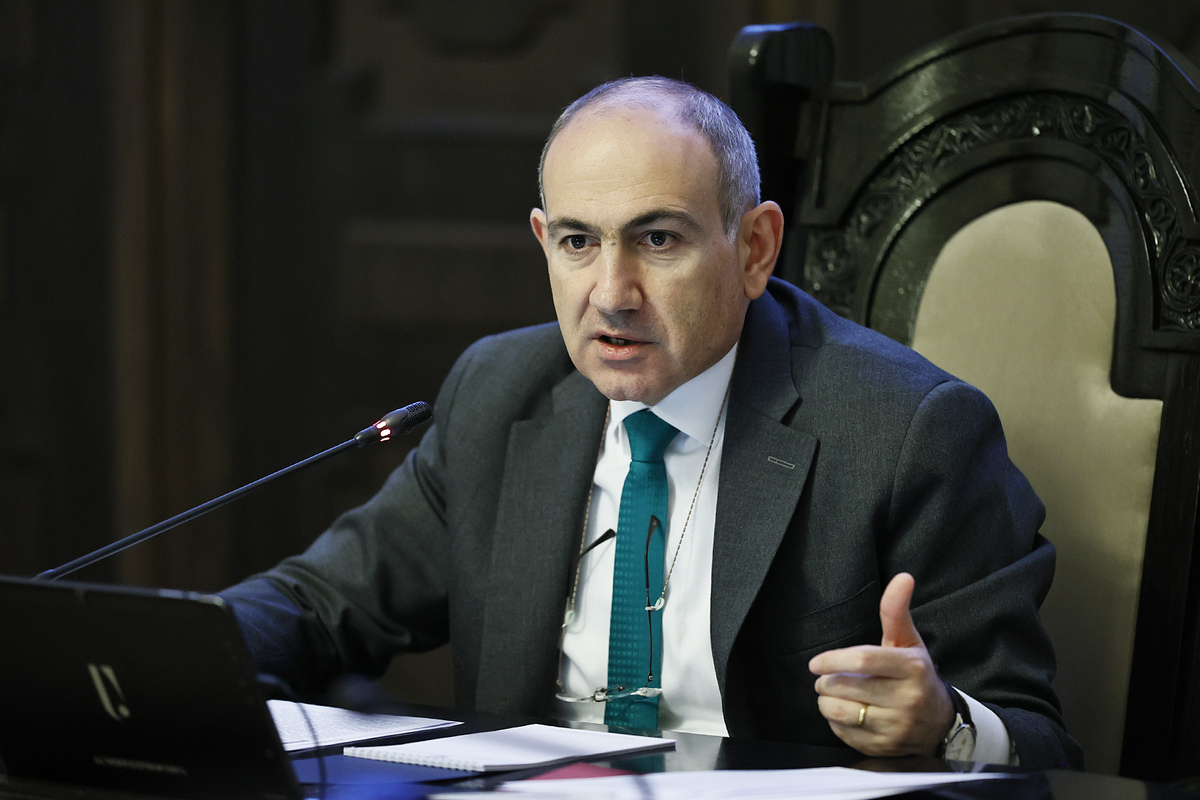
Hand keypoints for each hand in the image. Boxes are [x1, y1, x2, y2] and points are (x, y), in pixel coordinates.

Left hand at [807, 573, 954, 756]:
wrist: (941, 722)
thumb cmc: (917, 675)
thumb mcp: (909, 642)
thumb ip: (897, 611)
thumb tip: (903, 577)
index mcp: (912, 669)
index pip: (863, 660)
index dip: (833, 660)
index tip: (815, 662)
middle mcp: (908, 700)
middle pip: (847, 688)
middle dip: (826, 681)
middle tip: (824, 678)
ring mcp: (898, 728)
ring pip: (842, 713)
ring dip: (826, 701)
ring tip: (831, 693)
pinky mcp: (887, 749)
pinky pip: (846, 734)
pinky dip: (836, 722)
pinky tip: (844, 712)